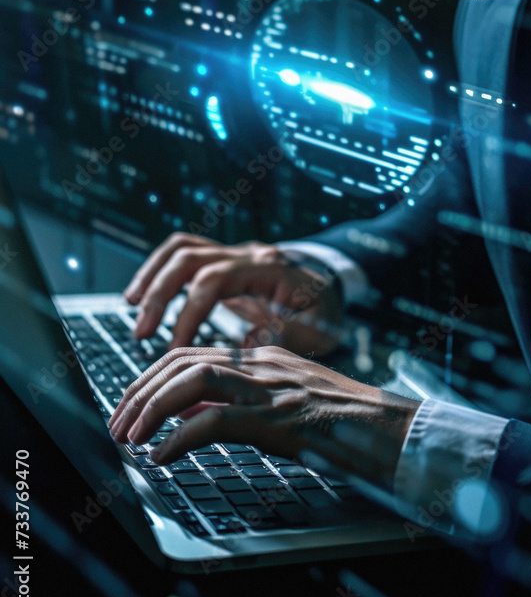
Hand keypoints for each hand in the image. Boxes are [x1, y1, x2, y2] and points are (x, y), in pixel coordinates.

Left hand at [109, 345, 419, 487]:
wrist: (397, 433)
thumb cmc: (352, 427)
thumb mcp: (293, 406)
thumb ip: (249, 405)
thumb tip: (197, 419)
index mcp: (265, 359)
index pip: (194, 354)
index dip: (154, 379)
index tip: (133, 406)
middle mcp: (263, 366)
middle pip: (183, 360)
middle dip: (140, 390)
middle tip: (118, 423)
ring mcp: (272, 389)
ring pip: (192, 379)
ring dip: (151, 407)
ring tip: (130, 437)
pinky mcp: (280, 419)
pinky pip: (214, 420)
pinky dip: (179, 437)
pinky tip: (163, 457)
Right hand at [124, 233, 343, 355]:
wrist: (332, 287)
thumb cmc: (326, 312)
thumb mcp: (320, 329)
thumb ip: (287, 336)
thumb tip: (247, 342)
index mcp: (268, 268)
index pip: (214, 280)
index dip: (189, 313)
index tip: (174, 347)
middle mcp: (247, 253)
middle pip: (189, 257)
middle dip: (159, 293)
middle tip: (140, 333)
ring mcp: (234, 253)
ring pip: (181, 248)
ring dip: (152, 276)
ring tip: (131, 307)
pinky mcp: (223, 262)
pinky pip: (183, 254)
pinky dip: (159, 271)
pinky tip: (143, 296)